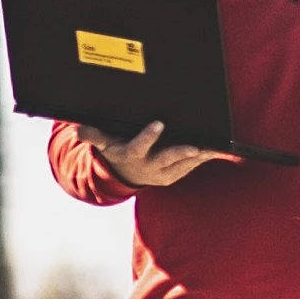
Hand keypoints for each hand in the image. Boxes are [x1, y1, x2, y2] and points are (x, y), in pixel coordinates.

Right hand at [81, 120, 237, 188]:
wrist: (123, 174)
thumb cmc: (116, 150)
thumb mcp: (104, 143)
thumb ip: (93, 135)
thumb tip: (77, 129)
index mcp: (132, 155)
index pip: (139, 146)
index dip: (149, 136)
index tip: (158, 123)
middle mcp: (149, 166)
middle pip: (167, 159)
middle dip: (181, 153)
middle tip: (196, 147)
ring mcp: (163, 172)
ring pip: (184, 164)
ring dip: (200, 156)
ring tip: (215, 146)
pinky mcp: (175, 174)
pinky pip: (193, 166)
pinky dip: (207, 158)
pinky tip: (222, 150)